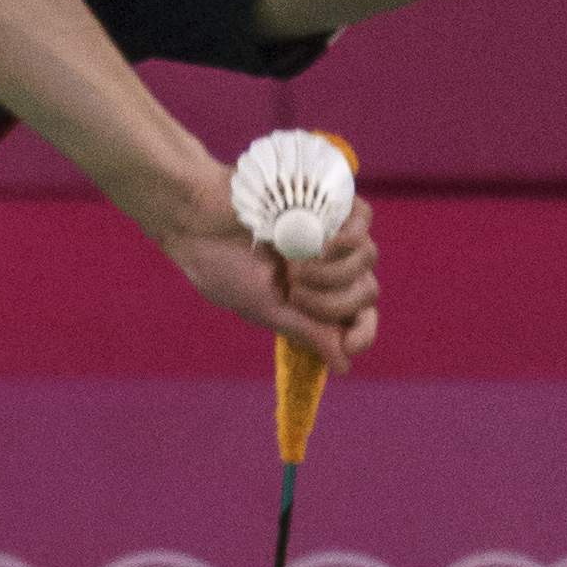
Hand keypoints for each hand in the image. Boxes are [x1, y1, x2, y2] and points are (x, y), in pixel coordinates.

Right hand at [166, 188, 380, 370]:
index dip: (362, 333)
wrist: (198, 219)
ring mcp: (329, 232)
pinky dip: (346, 237)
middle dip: (331, 301)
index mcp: (311, 296)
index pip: (360, 318)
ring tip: (292, 263)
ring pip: (367, 257)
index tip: (346, 342)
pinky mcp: (327, 201)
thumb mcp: (266, 309)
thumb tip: (344, 365)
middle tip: (293, 290)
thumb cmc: (222, 267)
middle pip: (367, 291)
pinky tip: (318, 241)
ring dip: (330, 270)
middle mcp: (326, 265)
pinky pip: (364, 219)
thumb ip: (307, 331)